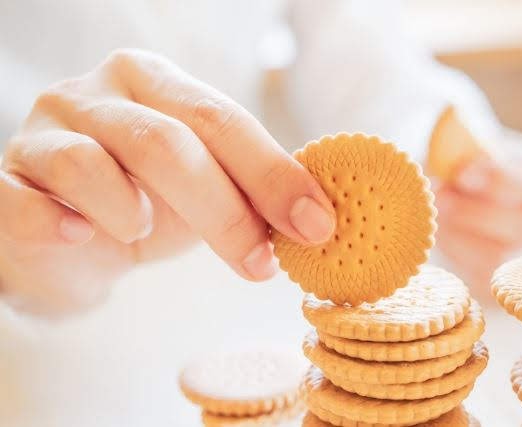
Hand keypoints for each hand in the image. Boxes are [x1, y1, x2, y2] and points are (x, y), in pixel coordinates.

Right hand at [0, 49, 334, 315]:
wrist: (69, 232)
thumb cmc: (147, 201)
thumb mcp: (206, 186)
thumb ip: (251, 188)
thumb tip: (318, 216)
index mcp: (157, 83)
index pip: (222, 119)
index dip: (272, 174)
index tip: (316, 225)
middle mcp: (97, 93)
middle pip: (166, 142)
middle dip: (224, 210)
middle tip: (261, 264)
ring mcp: (43, 132)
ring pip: (91, 164)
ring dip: (133, 214)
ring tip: (143, 233)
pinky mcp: (4, 181)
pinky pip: (24, 199)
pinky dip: (57, 221)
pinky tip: (79, 236)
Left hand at [434, 135, 521, 293]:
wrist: (469, 197)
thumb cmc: (472, 166)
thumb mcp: (470, 147)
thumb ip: (461, 152)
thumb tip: (446, 166)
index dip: (500, 179)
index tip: (462, 172)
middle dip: (475, 213)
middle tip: (438, 198)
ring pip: (503, 256)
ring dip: (459, 236)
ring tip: (434, 214)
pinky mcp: (511, 280)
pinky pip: (483, 275)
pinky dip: (456, 254)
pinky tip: (440, 234)